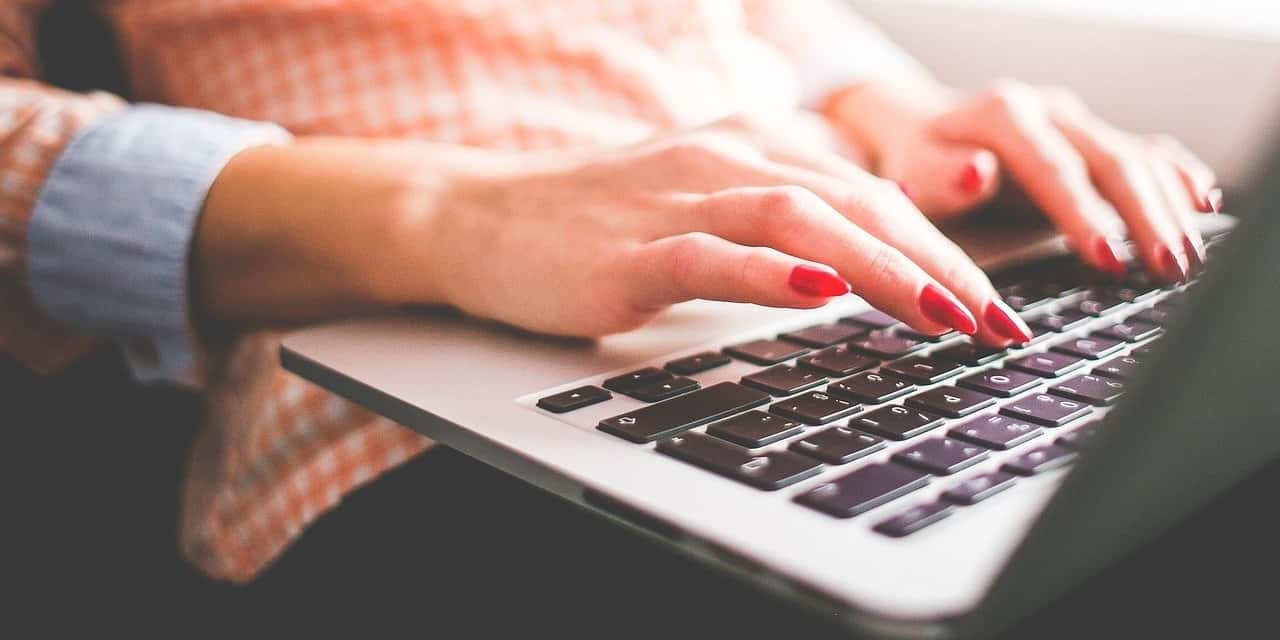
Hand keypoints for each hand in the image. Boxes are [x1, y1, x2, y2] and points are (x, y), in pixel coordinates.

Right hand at [391, 116, 1032, 344]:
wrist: (481, 216)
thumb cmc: (599, 223)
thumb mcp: (706, 210)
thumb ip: (780, 227)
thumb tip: (862, 271)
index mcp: (754, 148)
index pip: (872, 195)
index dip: (945, 248)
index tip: (997, 305)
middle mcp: (727, 159)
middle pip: (856, 202)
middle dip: (940, 264)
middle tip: (998, 323)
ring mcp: (677, 200)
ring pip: (800, 219)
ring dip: (880, 268)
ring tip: (942, 314)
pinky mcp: (631, 249)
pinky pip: (712, 255)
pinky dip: (769, 271)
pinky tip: (817, 291)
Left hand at [826, 80, 1220, 281]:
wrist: (919, 125)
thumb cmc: (913, 159)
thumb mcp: (910, 170)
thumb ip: (940, 176)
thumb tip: (977, 173)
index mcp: (1004, 116)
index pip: (1054, 169)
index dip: (1084, 215)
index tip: (1106, 259)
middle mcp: (1049, 112)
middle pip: (1110, 161)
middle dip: (1143, 217)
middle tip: (1166, 267)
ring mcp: (1076, 123)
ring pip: (1136, 159)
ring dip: (1167, 208)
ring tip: (1184, 259)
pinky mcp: (1092, 138)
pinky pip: (1146, 151)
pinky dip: (1176, 177)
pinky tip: (1202, 204)